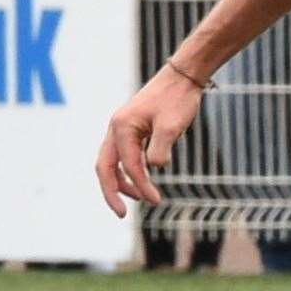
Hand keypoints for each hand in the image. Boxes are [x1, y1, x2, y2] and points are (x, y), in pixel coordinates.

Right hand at [95, 63, 206, 217]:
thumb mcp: (172, 126)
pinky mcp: (133, 128)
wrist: (184, 76)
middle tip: (121, 214)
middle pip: (106, 167)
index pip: (129, 165)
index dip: (141, 185)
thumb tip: (152, 169)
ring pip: (114, 161)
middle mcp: (117, 127)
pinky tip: (144, 178)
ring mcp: (123, 127)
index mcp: (122, 127)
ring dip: (123, 181)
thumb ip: (160, 150)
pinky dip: (131, 169)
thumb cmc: (178, 98)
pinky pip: (125, 154)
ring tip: (141, 197)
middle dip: (112, 192)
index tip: (156, 200)